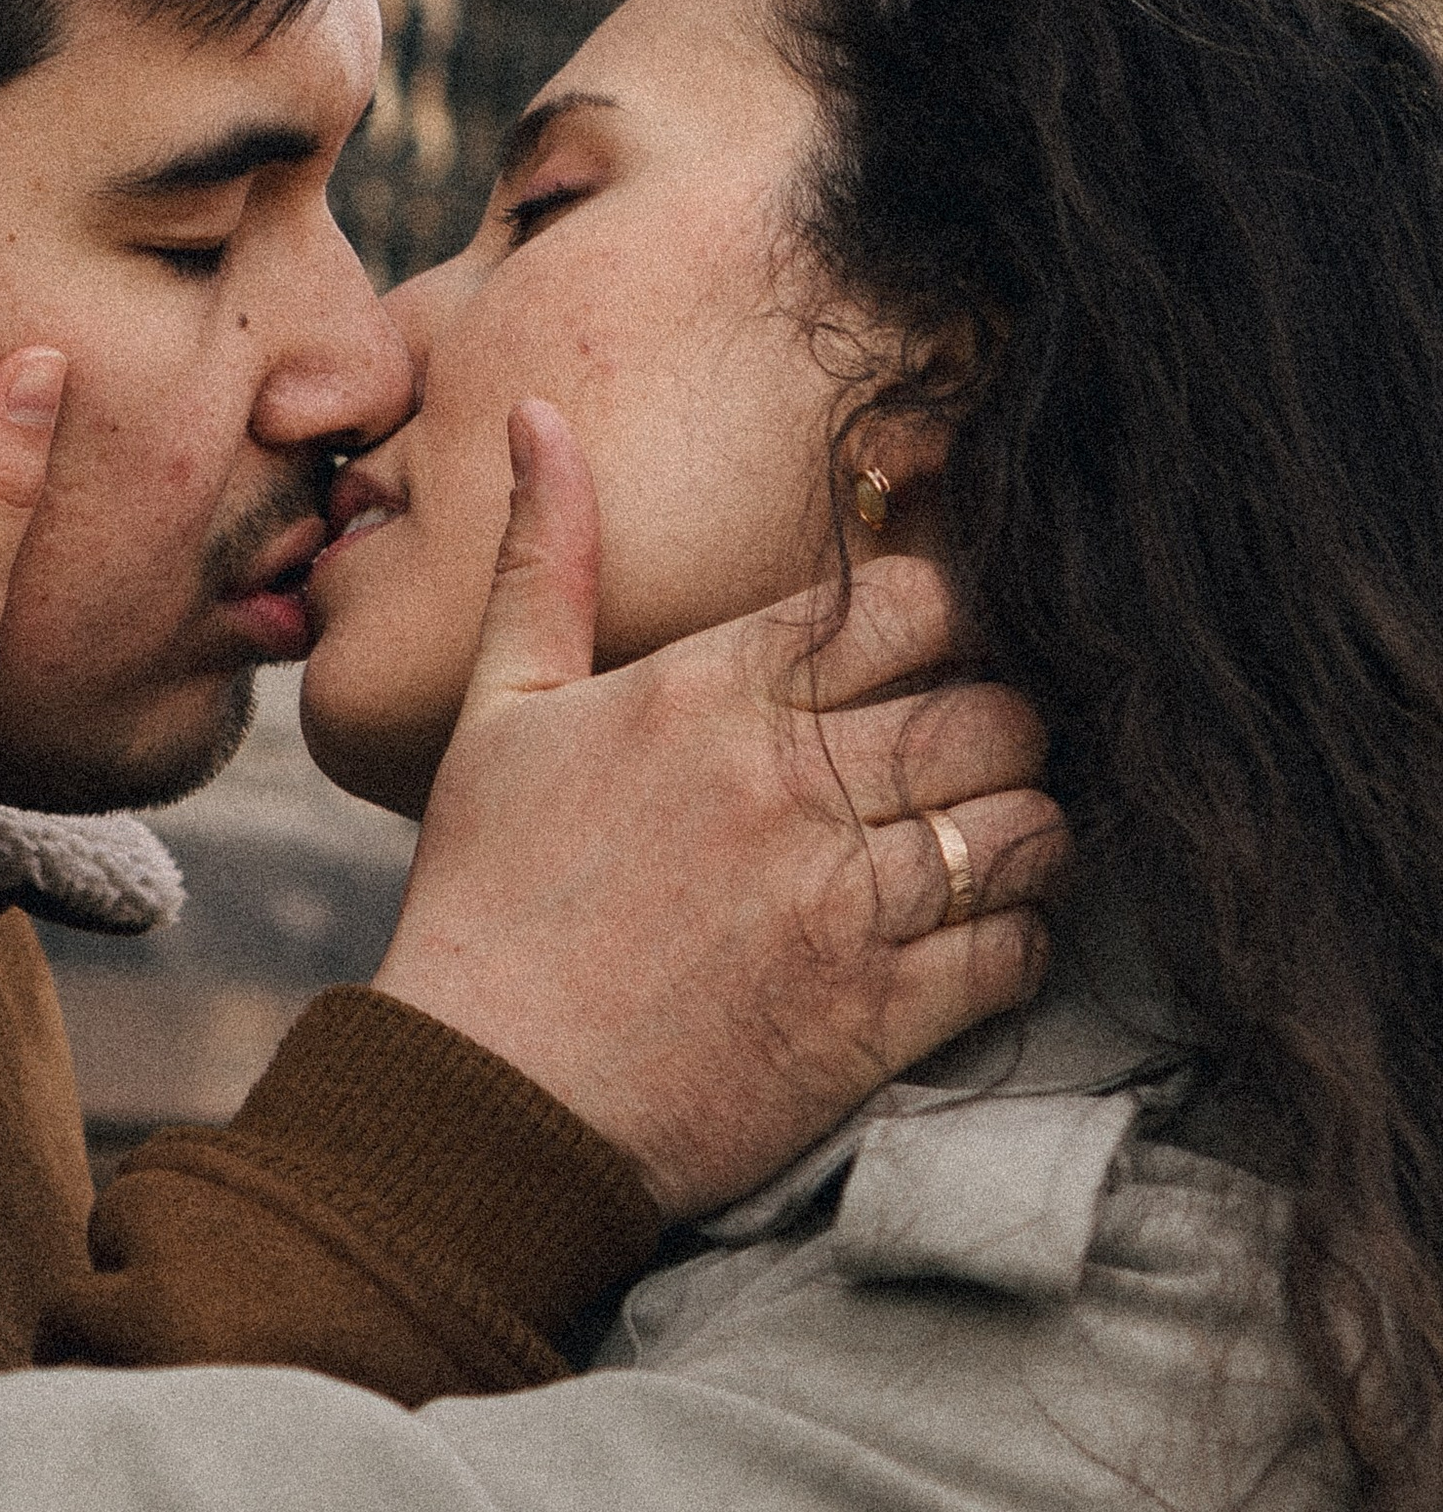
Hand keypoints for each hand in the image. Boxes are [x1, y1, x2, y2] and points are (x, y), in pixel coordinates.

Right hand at [376, 401, 1065, 1220]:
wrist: (484, 1097)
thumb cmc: (486, 897)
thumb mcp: (498, 710)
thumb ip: (546, 558)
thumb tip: (542, 414)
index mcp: (707, 695)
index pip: (903, 602)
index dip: (948, 610)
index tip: (937, 643)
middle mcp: (787, 785)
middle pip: (992, 706)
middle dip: (1004, 717)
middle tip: (979, 744)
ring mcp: (838, 904)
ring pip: (1025, 823)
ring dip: (1028, 824)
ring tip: (992, 832)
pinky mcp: (872, 1018)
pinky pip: (1014, 950)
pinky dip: (1023, 935)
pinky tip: (981, 929)